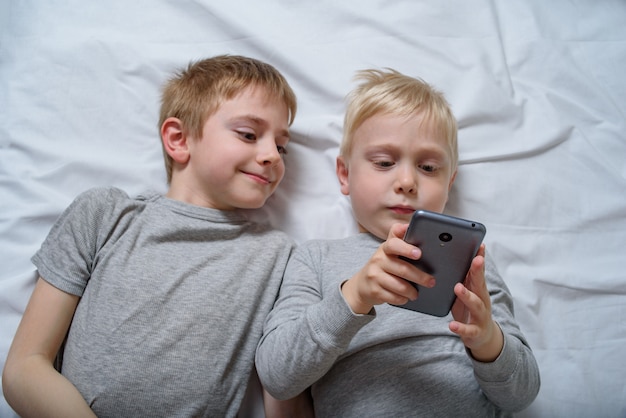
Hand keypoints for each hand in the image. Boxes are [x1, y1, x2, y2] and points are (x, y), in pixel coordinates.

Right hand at [341, 223, 435, 313]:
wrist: (363, 284)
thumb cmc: (383, 265)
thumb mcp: (389, 251)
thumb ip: (399, 238)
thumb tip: (408, 225)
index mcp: (385, 248)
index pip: (394, 244)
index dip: (406, 248)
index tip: (419, 253)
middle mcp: (378, 260)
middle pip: (403, 269)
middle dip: (420, 276)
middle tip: (431, 281)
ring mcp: (374, 275)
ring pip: (399, 286)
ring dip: (411, 291)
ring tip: (417, 293)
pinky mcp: (374, 290)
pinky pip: (393, 297)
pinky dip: (402, 299)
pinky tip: (405, 298)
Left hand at [449, 244, 503, 361]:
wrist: (482, 337)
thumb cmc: (470, 309)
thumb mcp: (468, 291)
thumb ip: (463, 277)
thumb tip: (453, 255)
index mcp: (478, 289)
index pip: (479, 271)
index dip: (480, 258)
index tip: (480, 245)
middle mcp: (482, 300)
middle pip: (480, 284)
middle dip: (479, 271)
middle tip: (476, 260)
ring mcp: (480, 316)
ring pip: (476, 305)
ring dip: (467, 296)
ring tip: (457, 288)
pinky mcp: (475, 331)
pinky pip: (468, 329)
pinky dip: (460, 327)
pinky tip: (452, 325)